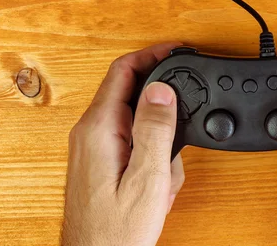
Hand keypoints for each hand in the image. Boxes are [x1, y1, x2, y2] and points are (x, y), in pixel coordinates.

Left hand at [61, 43, 184, 245]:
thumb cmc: (117, 231)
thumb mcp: (147, 179)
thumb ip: (155, 130)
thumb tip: (161, 90)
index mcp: (99, 128)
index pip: (123, 71)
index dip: (152, 53)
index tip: (177, 47)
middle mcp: (90, 131)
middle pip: (129, 90)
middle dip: (163, 101)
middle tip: (186, 109)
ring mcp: (92, 145)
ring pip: (134, 117)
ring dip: (160, 136)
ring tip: (167, 174)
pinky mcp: (99, 158)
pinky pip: (131, 138)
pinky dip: (152, 152)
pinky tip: (158, 180)